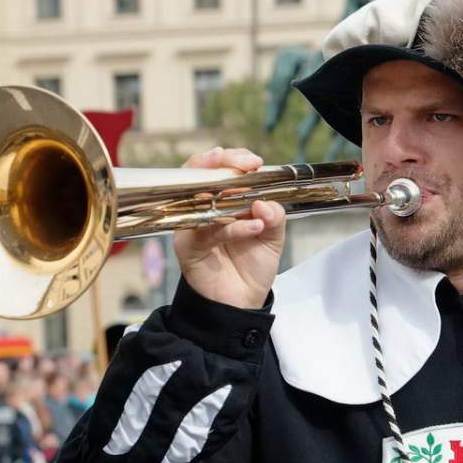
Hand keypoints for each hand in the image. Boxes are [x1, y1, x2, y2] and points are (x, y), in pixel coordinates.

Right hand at [174, 147, 285, 309]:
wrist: (241, 303)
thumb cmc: (251, 266)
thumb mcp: (272, 237)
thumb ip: (274, 215)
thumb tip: (264, 201)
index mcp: (219, 201)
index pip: (216, 169)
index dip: (232, 159)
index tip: (254, 161)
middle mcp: (201, 209)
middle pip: (197, 173)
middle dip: (222, 163)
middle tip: (247, 165)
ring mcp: (191, 227)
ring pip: (198, 197)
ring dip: (230, 195)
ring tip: (255, 204)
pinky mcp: (188, 247)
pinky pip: (207, 231)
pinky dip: (233, 227)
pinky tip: (253, 227)